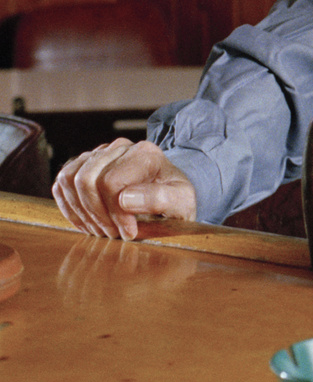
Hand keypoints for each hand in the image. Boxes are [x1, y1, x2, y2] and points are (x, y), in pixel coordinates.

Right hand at [52, 139, 197, 239]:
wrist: (171, 193)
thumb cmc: (176, 199)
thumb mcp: (181, 202)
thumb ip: (160, 199)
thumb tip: (124, 199)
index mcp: (145, 154)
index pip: (110, 182)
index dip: (115, 214)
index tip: (129, 232)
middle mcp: (121, 147)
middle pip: (86, 180)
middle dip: (96, 214)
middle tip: (112, 234)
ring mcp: (100, 153)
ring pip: (69, 179)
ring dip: (81, 211)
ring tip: (102, 229)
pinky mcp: (84, 164)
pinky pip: (61, 183)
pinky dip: (69, 206)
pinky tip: (87, 222)